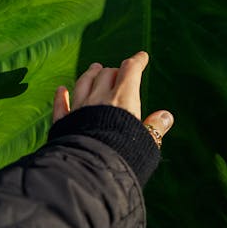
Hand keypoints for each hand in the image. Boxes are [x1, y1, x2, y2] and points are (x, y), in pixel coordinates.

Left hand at [52, 51, 173, 145]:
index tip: (142, 56)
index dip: (138, 61)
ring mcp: (79, 109)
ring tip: (94, 69)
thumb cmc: (124, 157)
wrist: (91, 171)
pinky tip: (61, 90)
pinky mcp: (63, 123)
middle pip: (107, 74)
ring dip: (90, 75)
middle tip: (119, 73)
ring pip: (83, 83)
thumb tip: (166, 116)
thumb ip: (155, 127)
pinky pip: (61, 105)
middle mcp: (99, 98)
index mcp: (123, 99)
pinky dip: (61, 96)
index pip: (130, 71)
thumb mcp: (147, 143)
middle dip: (114, 71)